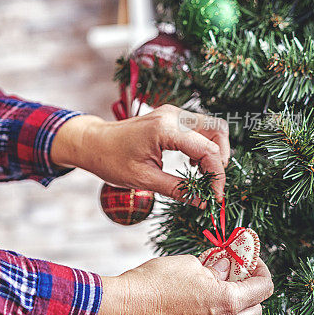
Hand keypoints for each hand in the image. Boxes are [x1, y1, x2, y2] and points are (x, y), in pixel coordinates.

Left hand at [51, 105, 229, 202]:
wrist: (92, 142)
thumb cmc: (111, 160)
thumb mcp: (144, 179)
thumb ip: (176, 189)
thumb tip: (202, 202)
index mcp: (166, 129)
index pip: (208, 150)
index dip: (217, 176)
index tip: (215, 196)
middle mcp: (173, 115)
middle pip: (217, 130)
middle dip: (220, 158)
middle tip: (211, 182)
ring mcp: (172, 113)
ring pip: (211, 127)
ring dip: (213, 151)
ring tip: (202, 175)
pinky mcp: (170, 117)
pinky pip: (198, 128)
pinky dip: (203, 145)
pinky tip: (193, 165)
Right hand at [83, 255, 273, 314]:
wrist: (123, 310)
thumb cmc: (153, 283)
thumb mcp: (189, 264)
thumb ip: (215, 267)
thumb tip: (226, 266)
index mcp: (227, 302)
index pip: (263, 288)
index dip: (261, 270)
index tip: (250, 260)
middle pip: (256, 311)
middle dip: (251, 290)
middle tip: (234, 273)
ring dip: (234, 306)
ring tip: (213, 287)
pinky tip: (198, 303)